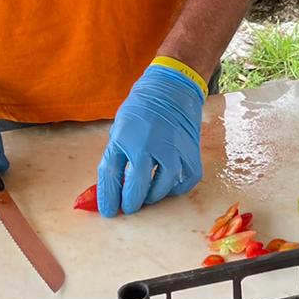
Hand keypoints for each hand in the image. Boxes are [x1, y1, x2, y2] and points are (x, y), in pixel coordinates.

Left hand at [98, 62, 205, 216]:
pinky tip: (169, 187)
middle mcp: (148, 144)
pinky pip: (187, 178)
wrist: (172, 87)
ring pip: (164, 185)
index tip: (109, 211)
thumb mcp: (120, 127)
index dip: (107, 198)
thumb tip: (113, 185)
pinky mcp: (191, 149)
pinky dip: (178, 188)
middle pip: (137, 185)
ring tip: (148, 196)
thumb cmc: (141, 107)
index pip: (110, 175)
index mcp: (124, 137)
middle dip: (131, 202)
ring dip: (154, 196)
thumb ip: (117, 155)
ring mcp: (172, 147)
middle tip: (129, 207)